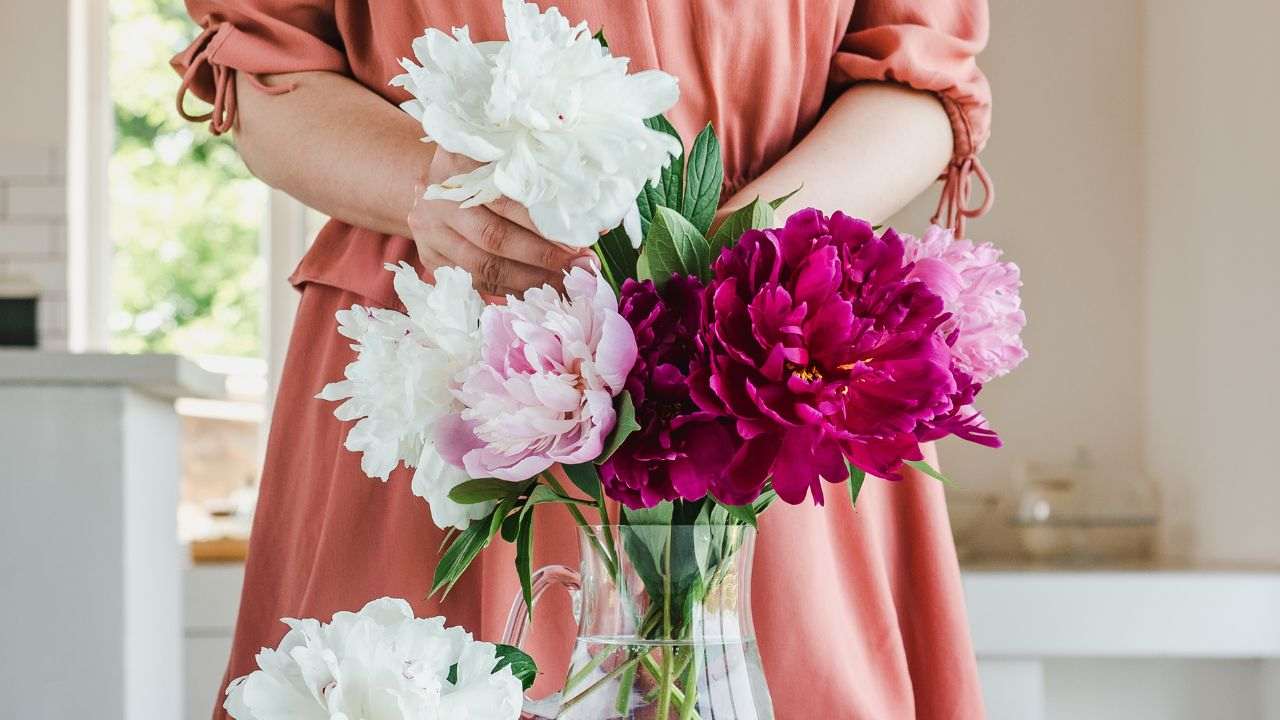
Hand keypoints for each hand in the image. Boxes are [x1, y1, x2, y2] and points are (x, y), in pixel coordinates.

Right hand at [408, 149, 589, 295]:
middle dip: (542, 256)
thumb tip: (594, 221)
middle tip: (579, 267)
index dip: (543, 224)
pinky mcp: (430, 258)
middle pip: (495, 237)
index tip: (579, 239)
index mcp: (459, 162)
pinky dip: (511, 290)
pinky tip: (539, 293)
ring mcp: (430, 231)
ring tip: (565, 285)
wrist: (435, 183)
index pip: (506, 199)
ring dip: (530, 280)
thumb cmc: (483, 167)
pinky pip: (476, 281)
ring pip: (484, 266)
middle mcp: (440, 198)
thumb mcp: (503, 158)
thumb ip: (539, 182)